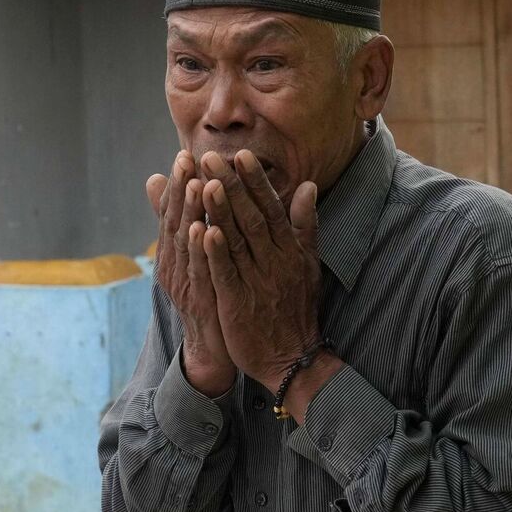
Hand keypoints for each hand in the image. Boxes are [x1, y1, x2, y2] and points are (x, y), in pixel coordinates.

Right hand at [146, 150, 234, 395]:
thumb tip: (157, 183)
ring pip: (185, 244)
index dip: (178, 184)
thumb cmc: (207, 297)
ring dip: (189, 213)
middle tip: (186, 159)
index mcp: (174, 254)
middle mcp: (174, 266)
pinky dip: (201, 249)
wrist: (214, 349)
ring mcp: (185, 284)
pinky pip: (200, 271)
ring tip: (195, 184)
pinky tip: (204, 228)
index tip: (185, 155)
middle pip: (175, 221)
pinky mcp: (201, 300)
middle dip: (180, 189)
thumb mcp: (193, 259)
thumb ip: (183, 223)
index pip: (173, 212)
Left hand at [198, 150, 322, 393]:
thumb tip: (309, 186)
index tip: (241, 154)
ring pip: (236, 240)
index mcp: (289, 249)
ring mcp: (256, 281)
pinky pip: (226, 273)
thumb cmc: (296, 307)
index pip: (270, 207)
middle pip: (250, 216)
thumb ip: (306, 225)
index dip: (255, 181)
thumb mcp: (308, 264)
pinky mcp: (238, 303)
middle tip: (210, 156)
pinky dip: (216, 252)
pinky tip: (203, 231)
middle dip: (230, 185)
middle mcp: (274, 260)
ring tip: (203, 183)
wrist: (292, 357)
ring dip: (220, 211)